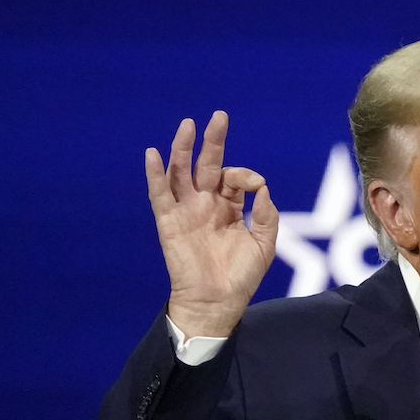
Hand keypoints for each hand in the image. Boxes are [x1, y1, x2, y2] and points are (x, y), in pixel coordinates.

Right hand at [145, 110, 278, 337]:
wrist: (217, 302)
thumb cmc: (241, 278)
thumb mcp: (264, 245)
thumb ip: (267, 216)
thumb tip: (263, 188)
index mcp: (229, 208)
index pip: (234, 179)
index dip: (245, 175)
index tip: (257, 184)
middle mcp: (206, 205)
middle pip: (207, 166)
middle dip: (213, 142)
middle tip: (219, 117)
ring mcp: (186, 211)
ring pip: (181, 173)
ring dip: (183, 149)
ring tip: (188, 125)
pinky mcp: (169, 222)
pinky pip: (159, 195)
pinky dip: (155, 174)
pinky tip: (153, 154)